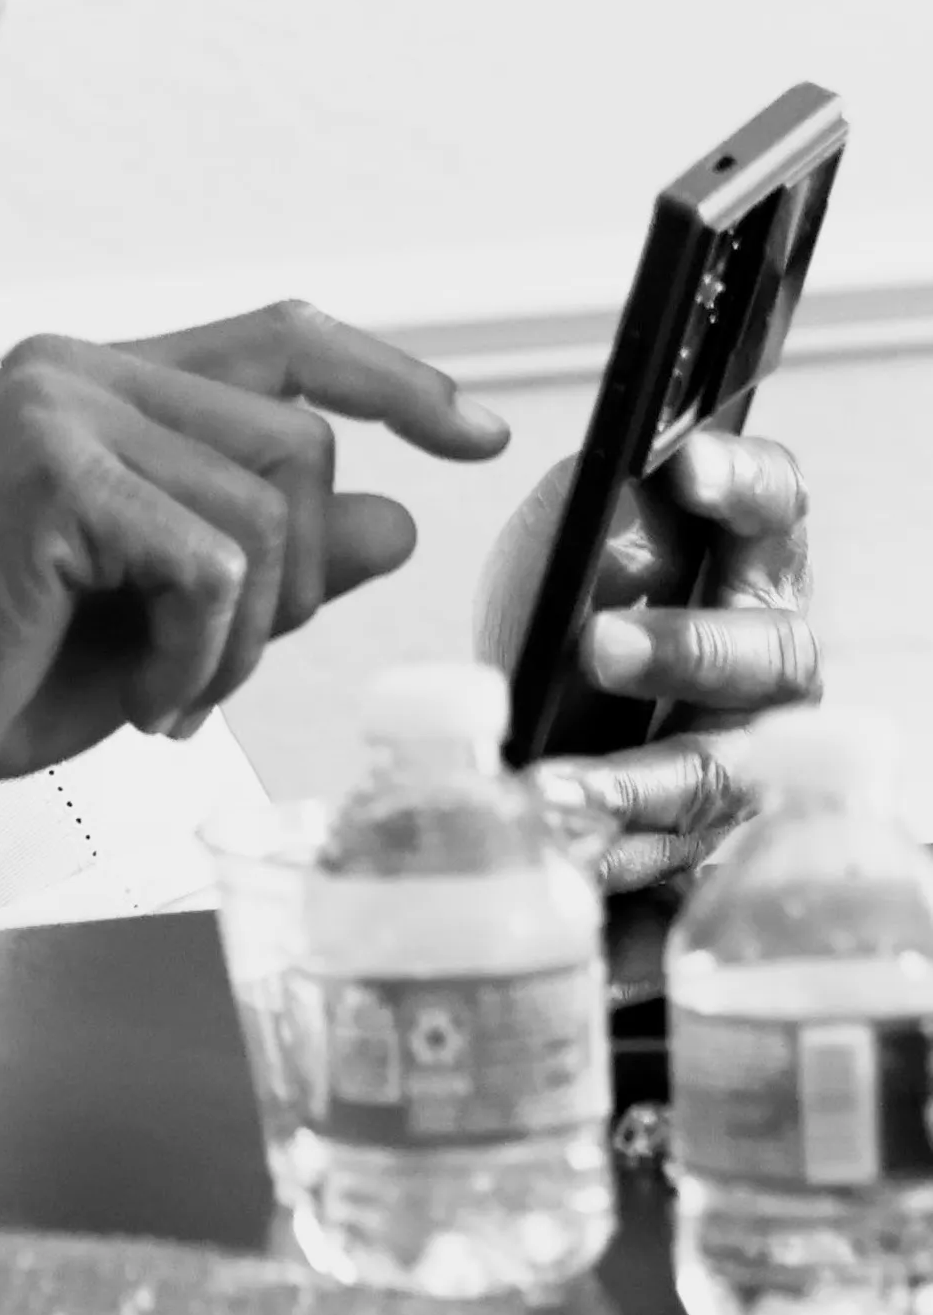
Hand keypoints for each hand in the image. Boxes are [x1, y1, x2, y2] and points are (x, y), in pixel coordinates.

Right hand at [0, 301, 509, 812]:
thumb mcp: (155, 616)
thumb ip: (267, 558)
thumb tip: (392, 518)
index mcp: (95, 388)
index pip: (280, 340)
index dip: (392, 378)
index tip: (470, 435)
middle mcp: (75, 373)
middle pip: (299, 440)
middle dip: (296, 580)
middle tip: (211, 667)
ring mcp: (59, 410)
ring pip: (270, 505)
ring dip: (245, 636)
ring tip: (167, 691)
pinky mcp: (51, 471)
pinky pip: (214, 561)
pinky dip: (204, 656)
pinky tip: (146, 699)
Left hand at [477, 428, 817, 893]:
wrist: (540, 710)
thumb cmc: (573, 608)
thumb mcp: (559, 544)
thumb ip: (584, 521)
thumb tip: (608, 518)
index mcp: (746, 559)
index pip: (774, 504)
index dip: (744, 482)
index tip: (690, 466)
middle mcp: (768, 652)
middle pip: (773, 650)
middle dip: (688, 649)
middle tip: (597, 642)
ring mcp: (748, 746)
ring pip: (726, 766)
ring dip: (639, 778)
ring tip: (557, 784)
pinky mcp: (708, 826)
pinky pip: (674, 847)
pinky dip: (611, 849)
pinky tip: (557, 841)